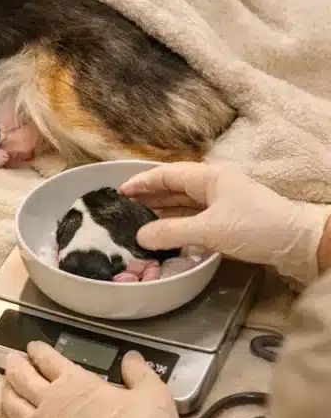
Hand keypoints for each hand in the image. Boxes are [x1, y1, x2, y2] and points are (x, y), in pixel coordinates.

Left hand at [1, 343, 186, 417]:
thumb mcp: (152, 395)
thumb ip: (139, 373)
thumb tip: (132, 357)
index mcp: (76, 382)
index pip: (49, 359)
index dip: (38, 350)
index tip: (32, 347)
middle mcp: (52, 400)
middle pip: (22, 377)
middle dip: (15, 364)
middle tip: (11, 358)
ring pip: (11, 403)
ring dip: (6, 391)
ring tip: (4, 384)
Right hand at [120, 162, 330, 281]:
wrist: (298, 242)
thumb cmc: (256, 227)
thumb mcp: (209, 230)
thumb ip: (171, 232)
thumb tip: (140, 235)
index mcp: (209, 177)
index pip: (166, 175)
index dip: (142, 182)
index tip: (120, 192)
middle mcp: (214, 186)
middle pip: (173, 188)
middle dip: (149, 197)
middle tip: (123, 208)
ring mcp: (222, 203)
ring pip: (183, 204)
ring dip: (161, 211)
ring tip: (137, 220)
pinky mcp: (228, 221)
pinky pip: (194, 218)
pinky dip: (176, 224)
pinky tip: (164, 233)